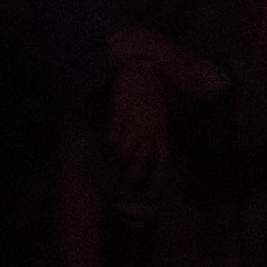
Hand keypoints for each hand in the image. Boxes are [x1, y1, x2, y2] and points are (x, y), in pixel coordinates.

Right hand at [105, 58, 170, 193]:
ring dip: (116, 163)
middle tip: (121, 187)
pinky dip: (106, 147)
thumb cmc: (151, 96)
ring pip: (125, 154)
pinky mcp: (121, 116)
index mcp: (162, 133)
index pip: (163, 162)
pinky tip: (103, 146)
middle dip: (131, 179)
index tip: (150, 195)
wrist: (143, 71)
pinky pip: (112, 139)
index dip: (157, 181)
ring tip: (110, 164)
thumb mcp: (159, 118)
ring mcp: (136, 125)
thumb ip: (154, 136)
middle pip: (142, 164)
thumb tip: (147, 155)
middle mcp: (150, 132)